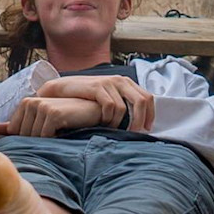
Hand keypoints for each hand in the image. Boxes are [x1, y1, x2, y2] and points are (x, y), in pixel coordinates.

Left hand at [0, 96, 102, 136]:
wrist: (92, 111)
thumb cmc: (68, 117)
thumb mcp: (41, 121)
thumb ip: (18, 124)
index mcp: (26, 102)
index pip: (15, 131)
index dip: (27, 139)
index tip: (43, 137)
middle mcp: (31, 102)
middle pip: (23, 135)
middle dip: (36, 142)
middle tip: (53, 137)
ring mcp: (42, 106)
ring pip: (33, 137)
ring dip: (46, 142)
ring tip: (58, 134)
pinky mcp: (53, 113)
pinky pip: (44, 137)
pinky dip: (53, 140)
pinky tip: (63, 134)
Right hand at [36, 75, 154, 130]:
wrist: (63, 89)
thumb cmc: (87, 97)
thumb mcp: (108, 96)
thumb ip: (123, 102)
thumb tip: (139, 120)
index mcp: (126, 82)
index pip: (148, 97)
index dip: (150, 114)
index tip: (147, 128)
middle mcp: (120, 80)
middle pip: (141, 101)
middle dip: (139, 120)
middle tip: (134, 133)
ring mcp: (108, 82)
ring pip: (124, 108)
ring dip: (119, 123)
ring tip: (113, 130)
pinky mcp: (97, 87)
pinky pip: (110, 106)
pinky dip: (108, 118)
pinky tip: (103, 123)